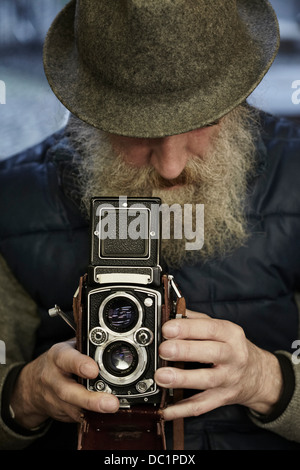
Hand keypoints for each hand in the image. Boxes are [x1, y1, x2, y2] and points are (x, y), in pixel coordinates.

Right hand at [10, 339, 118, 429]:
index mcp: (58, 356)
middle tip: (111, 402)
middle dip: (90, 399)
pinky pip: (77, 417)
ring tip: (112, 410)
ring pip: (73, 409)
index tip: (94, 371)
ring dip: (94, 411)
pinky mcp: (61, 413)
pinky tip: (104, 415)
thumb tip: (110, 337)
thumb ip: (86, 344)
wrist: (32, 385)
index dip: (80, 364)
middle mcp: (53, 379)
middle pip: (68, 391)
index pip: (67, 358)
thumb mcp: (69, 347)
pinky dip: (92, 417)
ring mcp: (55, 399)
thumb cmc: (59, 362)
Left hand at [154, 310, 282, 420]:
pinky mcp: (222, 398)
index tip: (167, 328)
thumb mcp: (221, 328)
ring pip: (207, 380)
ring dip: (183, 379)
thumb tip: (170, 311)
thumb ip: (195, 319)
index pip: (210, 328)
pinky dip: (182, 409)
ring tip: (161, 377)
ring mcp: (228, 379)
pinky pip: (202, 405)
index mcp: (230, 334)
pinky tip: (166, 410)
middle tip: (164, 350)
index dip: (188, 328)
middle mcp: (233, 356)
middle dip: (185, 351)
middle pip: (211, 353)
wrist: (258, 375)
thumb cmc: (232, 347)